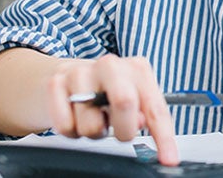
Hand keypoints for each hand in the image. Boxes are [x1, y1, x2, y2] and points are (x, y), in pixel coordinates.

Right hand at [46, 54, 178, 164]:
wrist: (66, 76)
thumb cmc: (106, 92)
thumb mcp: (132, 98)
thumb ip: (143, 112)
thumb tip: (140, 121)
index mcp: (137, 68)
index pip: (154, 107)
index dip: (163, 136)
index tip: (168, 158)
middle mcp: (110, 65)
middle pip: (124, 102)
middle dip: (124, 130)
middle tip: (119, 132)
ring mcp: (80, 72)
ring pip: (92, 124)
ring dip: (94, 132)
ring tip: (94, 118)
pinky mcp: (54, 83)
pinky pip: (66, 126)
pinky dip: (71, 130)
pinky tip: (75, 116)